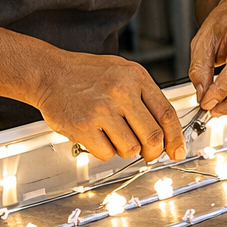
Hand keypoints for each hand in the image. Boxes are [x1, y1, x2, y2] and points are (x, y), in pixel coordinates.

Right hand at [31, 51, 183, 161]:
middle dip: (154, 152)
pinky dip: (105, 151)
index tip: (177, 151)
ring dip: (127, 150)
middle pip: (153, 136)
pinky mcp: (83, 126)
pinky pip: (106, 153)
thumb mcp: (123, 72)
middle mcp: (121, 92)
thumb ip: (146, 96)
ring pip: (131, 148)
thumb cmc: (87, 74)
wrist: (49, 72)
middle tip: (149, 154)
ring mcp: (101, 110)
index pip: (167, 114)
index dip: (176, 138)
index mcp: (136, 78)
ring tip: (115, 137)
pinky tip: (98, 137)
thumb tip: (167, 129)